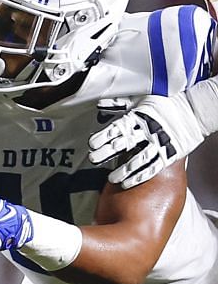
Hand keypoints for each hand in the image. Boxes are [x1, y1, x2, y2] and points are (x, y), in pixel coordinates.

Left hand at [88, 94, 203, 187]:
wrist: (192, 111)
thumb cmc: (165, 105)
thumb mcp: (141, 100)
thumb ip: (120, 104)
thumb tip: (101, 104)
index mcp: (138, 118)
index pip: (117, 128)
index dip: (103, 137)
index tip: (92, 144)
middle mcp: (147, 132)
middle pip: (124, 144)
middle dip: (107, 153)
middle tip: (94, 159)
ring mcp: (158, 144)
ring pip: (138, 160)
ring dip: (123, 170)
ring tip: (111, 178)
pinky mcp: (169, 154)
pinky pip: (153, 168)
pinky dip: (139, 176)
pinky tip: (128, 183)